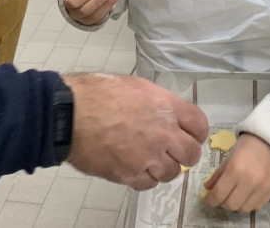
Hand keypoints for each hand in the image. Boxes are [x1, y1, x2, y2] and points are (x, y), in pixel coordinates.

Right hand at [64, 0, 117, 25]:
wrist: (82, 0)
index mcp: (69, 0)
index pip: (76, 0)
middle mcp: (75, 12)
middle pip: (86, 10)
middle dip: (99, 1)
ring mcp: (84, 19)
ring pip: (94, 16)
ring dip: (106, 5)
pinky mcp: (93, 22)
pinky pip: (100, 18)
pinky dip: (108, 9)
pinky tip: (113, 0)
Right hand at [64, 73, 207, 189]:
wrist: (69, 114)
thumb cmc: (97, 93)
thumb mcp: (135, 86)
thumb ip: (157, 102)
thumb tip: (164, 112)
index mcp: (166, 107)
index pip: (200, 125)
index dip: (196, 132)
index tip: (189, 135)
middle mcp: (163, 133)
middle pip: (192, 153)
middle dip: (184, 153)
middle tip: (171, 150)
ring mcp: (148, 156)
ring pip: (172, 172)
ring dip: (163, 167)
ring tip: (148, 158)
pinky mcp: (130, 174)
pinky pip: (149, 183)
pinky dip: (145, 178)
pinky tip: (134, 167)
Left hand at [203, 133, 269, 212]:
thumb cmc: (248, 145)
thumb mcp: (230, 156)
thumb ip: (219, 173)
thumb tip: (208, 188)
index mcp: (235, 169)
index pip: (219, 193)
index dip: (211, 200)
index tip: (208, 200)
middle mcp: (249, 181)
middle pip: (231, 205)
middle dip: (222, 203)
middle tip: (221, 197)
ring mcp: (262, 188)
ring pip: (244, 209)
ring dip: (236, 205)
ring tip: (234, 196)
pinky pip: (256, 207)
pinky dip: (248, 204)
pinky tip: (246, 197)